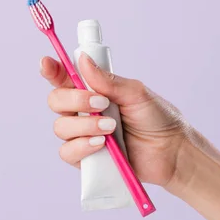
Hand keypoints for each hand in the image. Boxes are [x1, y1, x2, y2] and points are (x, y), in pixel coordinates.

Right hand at [40, 53, 187, 188]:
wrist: (172, 151)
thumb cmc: (157, 118)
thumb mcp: (136, 93)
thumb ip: (108, 80)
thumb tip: (82, 60)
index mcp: (93, 91)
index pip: (64, 77)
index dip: (52, 69)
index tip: (46, 63)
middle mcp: (84, 112)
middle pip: (56, 101)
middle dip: (73, 100)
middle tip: (101, 103)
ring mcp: (83, 135)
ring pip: (61, 127)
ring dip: (84, 125)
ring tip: (110, 128)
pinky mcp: (87, 159)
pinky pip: (68, 152)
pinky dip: (81, 146)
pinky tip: (100, 144)